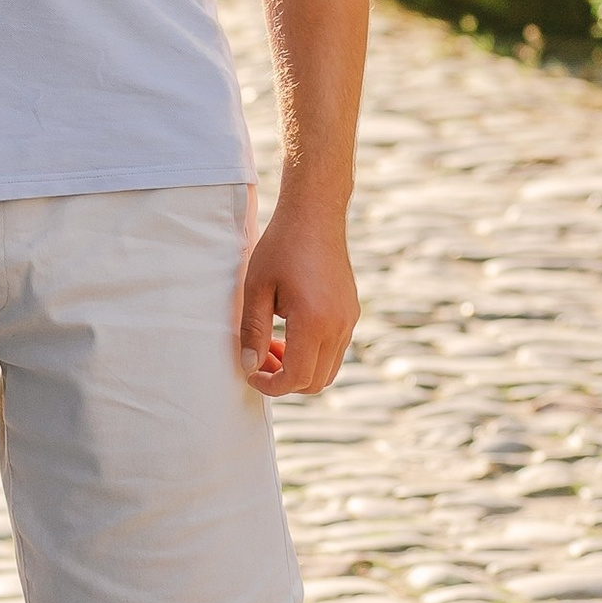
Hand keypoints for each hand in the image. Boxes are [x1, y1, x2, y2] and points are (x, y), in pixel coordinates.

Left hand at [238, 194, 357, 397]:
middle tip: (259, 360)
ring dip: (299, 369)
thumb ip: (252, 331)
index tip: (251, 375)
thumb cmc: (282, 247)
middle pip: (315, 383)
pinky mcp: (351, 313)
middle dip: (285, 381)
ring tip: (272, 345)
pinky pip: (334, 351)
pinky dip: (312, 355)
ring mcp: (348, 320)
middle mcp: (338, 326)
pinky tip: (289, 332)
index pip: (296, 378)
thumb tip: (250, 367)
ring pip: (328, 370)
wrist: (315, 216)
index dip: (270, 386)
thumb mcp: (256, 288)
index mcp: (314, 321)